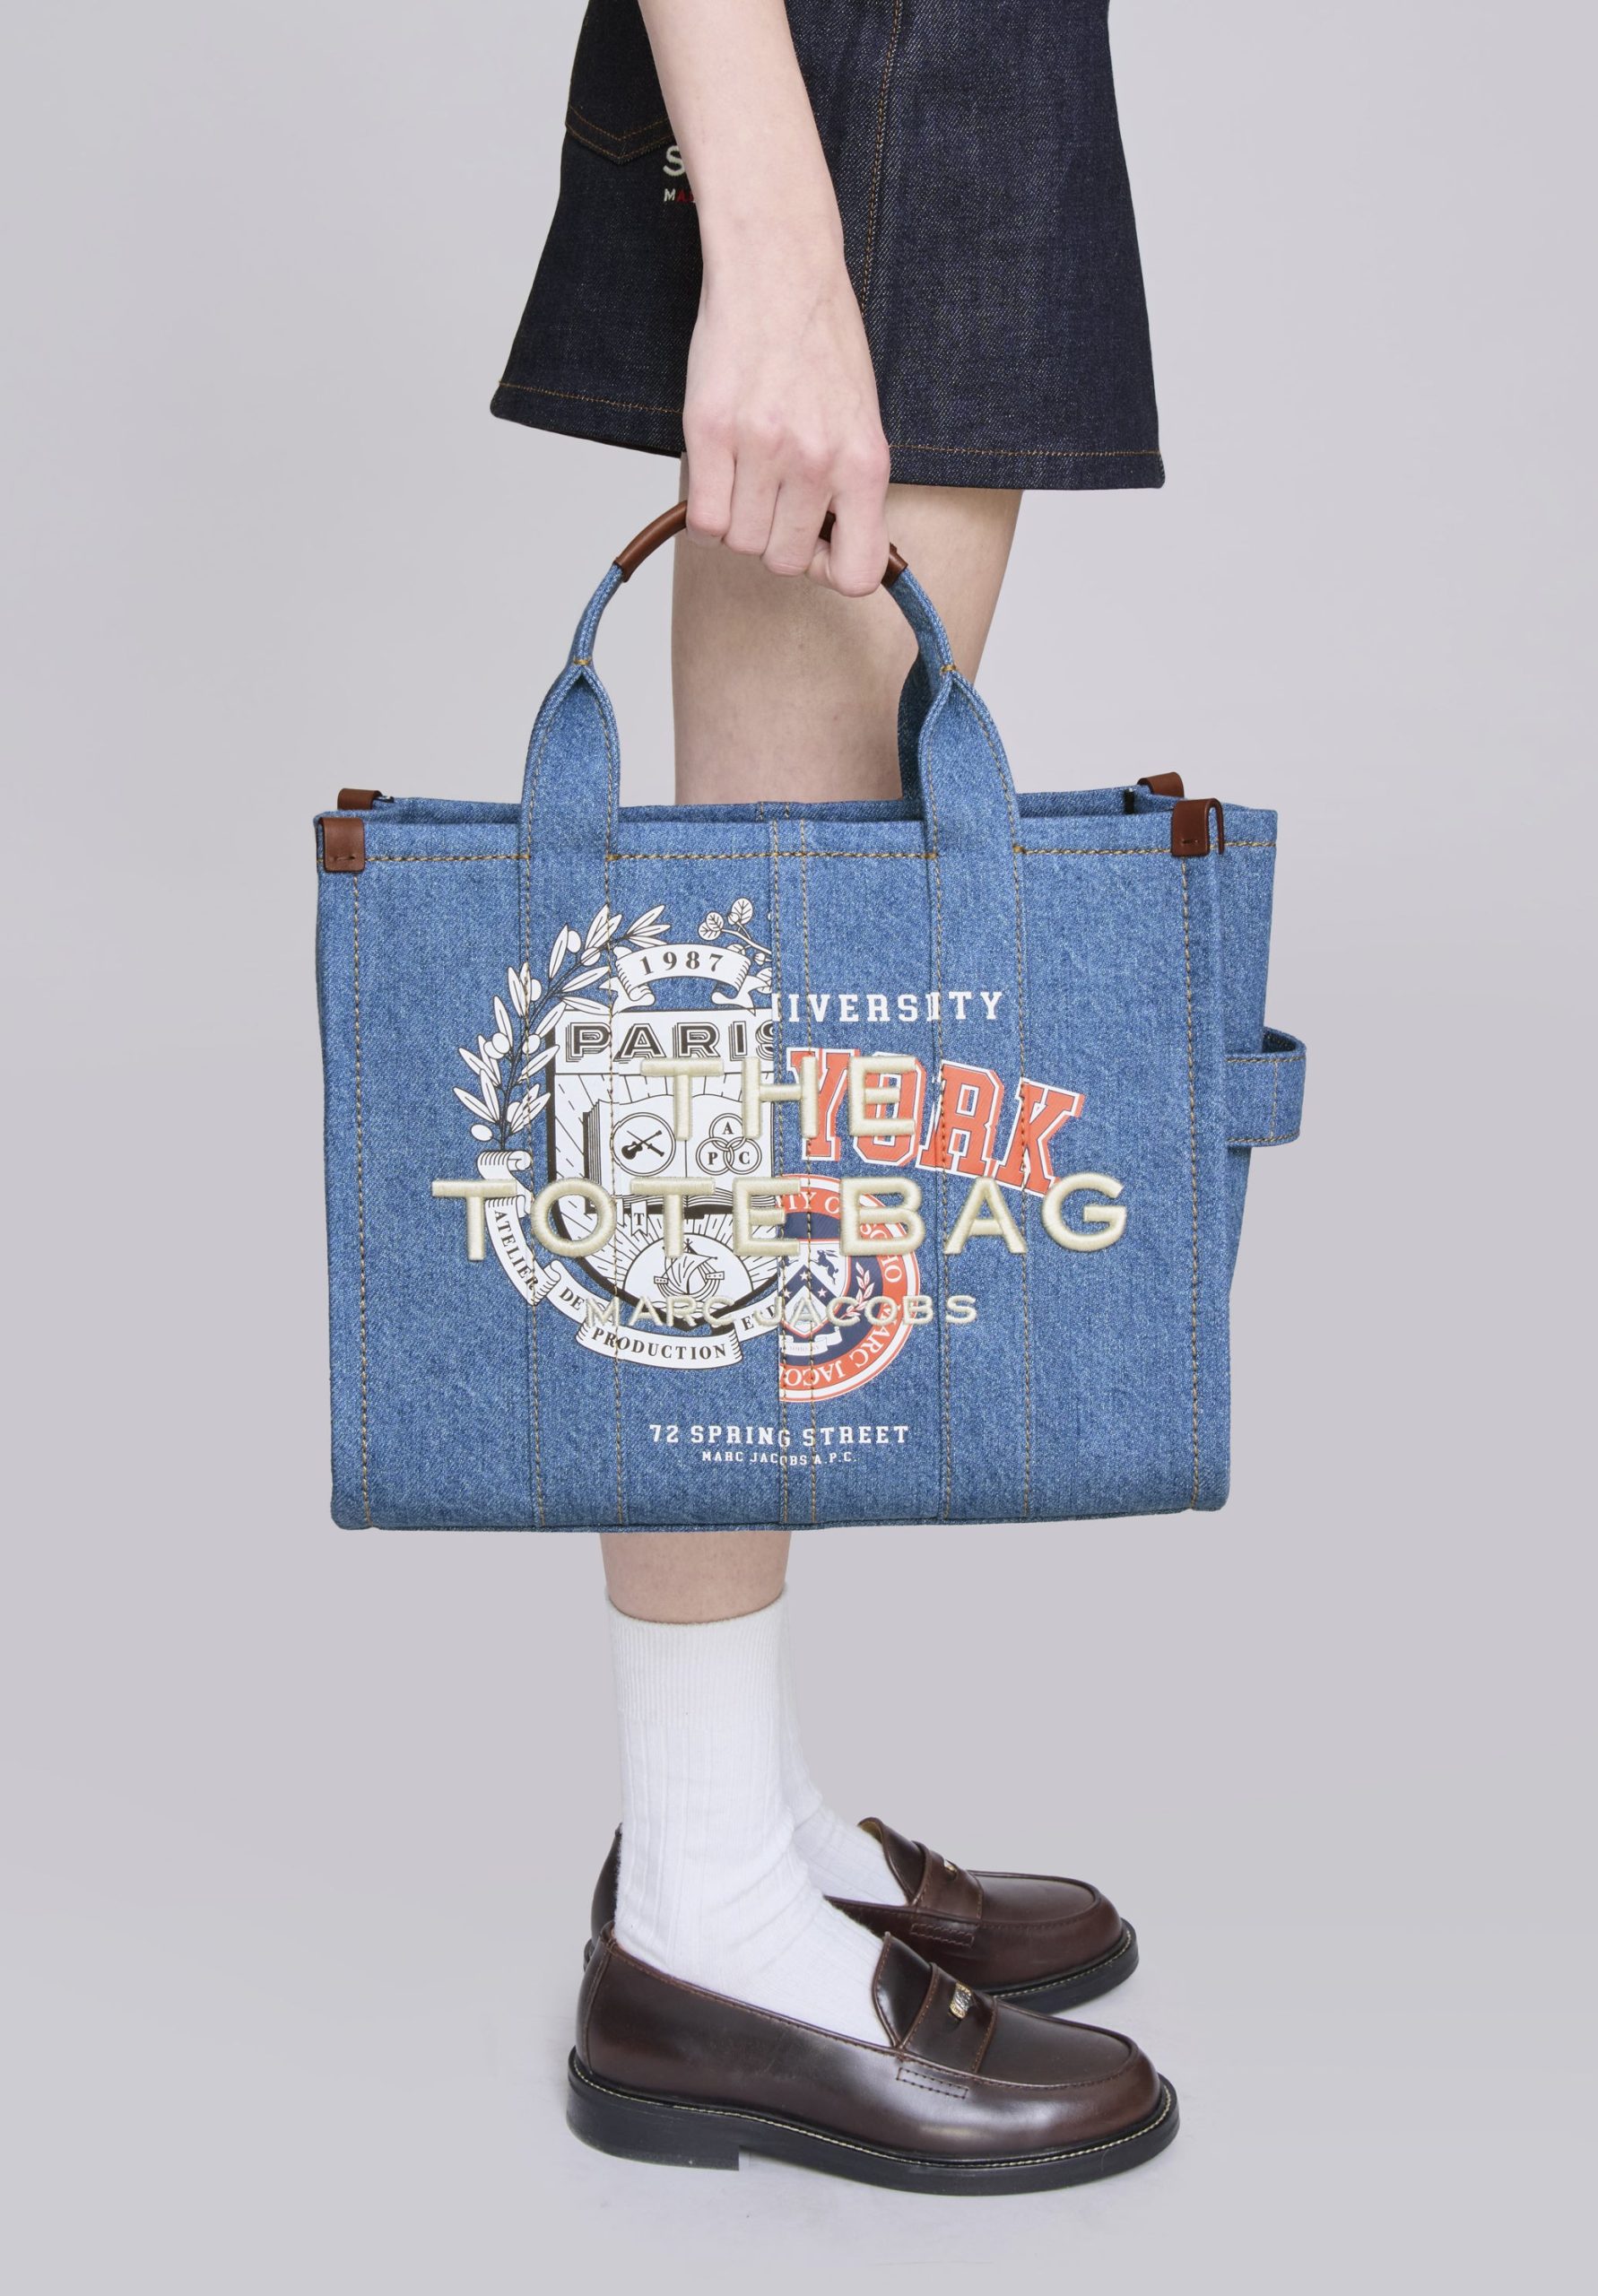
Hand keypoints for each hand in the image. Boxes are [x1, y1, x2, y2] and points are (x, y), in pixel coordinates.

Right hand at [681, 236, 891, 596]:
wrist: (778, 267)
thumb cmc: (819, 341)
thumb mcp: (860, 418)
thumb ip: (850, 484)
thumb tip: (834, 547)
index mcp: (864, 463)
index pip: (856, 574)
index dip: (830, 571)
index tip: (817, 546)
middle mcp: (817, 461)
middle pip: (784, 561)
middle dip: (774, 539)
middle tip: (771, 497)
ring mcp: (763, 447)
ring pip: (740, 542)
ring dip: (737, 520)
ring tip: (744, 474)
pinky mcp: (712, 430)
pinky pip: (703, 520)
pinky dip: (704, 512)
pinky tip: (717, 477)